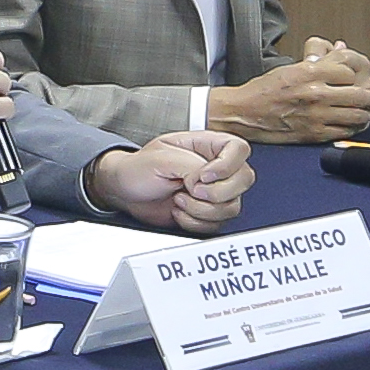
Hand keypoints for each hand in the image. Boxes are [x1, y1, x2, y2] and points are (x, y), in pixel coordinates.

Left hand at [87, 128, 254, 234]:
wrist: (125, 193)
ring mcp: (214, 192)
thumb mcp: (160, 159)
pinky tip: (178, 212)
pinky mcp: (208, 213)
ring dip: (201, 209)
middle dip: (215, 192)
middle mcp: (216, 168)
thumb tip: (207, 181)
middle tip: (189, 189)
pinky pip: (218, 224)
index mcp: (206, 146)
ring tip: (178, 199)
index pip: (239, 149)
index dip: (227, 165)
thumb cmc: (138, 169)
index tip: (203, 175)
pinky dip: (195, 222)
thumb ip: (189, 165)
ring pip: (232, 206)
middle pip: (244, 180)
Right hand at [209, 39, 369, 143]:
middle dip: (366, 95)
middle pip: (361, 94)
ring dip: (363, 112)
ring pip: (358, 115)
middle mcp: (315, 93)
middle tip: (365, 95)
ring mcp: (316, 115)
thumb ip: (318, 60)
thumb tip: (340, 49)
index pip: (350, 71)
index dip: (353, 75)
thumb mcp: (291, 67)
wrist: (242, 113)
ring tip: (360, 110)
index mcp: (309, 72)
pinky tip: (348, 123)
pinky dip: (352, 128)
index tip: (351, 79)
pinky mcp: (314, 133)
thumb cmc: (263, 91)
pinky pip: (346, 132)